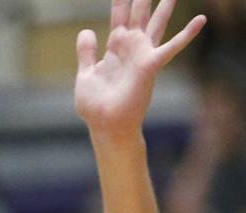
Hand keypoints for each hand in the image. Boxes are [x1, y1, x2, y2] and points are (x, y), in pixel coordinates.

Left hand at [75, 0, 205, 140]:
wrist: (104, 125)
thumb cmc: (95, 105)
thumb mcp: (85, 75)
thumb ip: (86, 53)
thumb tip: (86, 30)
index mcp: (115, 48)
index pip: (119, 17)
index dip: (121, 2)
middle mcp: (131, 47)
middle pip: (140, 14)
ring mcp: (142, 54)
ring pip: (157, 22)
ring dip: (166, 6)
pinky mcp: (150, 65)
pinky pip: (172, 46)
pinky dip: (187, 34)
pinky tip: (201, 19)